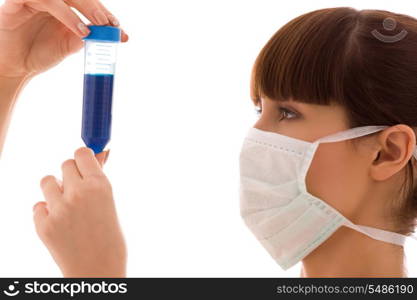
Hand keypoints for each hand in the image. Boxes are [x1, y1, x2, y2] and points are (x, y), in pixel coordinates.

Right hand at [0, 0, 127, 78]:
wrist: (15, 66)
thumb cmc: (39, 54)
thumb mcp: (69, 46)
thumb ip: (88, 37)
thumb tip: (116, 34)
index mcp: (64, 7)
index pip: (87, 3)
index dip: (104, 12)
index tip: (118, 27)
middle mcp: (52, 1)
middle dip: (95, 7)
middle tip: (108, 23)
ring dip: (82, 8)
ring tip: (92, 29)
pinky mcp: (18, 2)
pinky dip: (64, 13)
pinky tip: (78, 29)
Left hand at [33, 147, 126, 276]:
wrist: (99, 270)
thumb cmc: (110, 237)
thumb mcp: (110, 203)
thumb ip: (99, 178)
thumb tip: (100, 154)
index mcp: (99, 185)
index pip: (82, 153)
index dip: (83, 159)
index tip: (84, 165)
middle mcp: (78, 193)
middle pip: (65, 164)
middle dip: (71, 174)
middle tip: (78, 190)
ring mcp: (58, 209)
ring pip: (47, 181)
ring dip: (55, 190)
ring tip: (67, 206)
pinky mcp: (43, 224)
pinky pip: (38, 205)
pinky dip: (46, 212)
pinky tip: (60, 223)